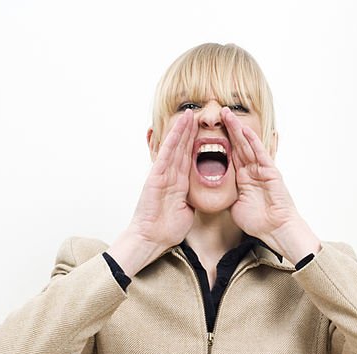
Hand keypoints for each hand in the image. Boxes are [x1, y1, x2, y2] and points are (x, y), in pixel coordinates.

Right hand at [127, 109, 195, 248]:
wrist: (153, 238)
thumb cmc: (168, 227)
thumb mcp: (188, 209)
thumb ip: (193, 197)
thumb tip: (203, 193)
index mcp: (179, 182)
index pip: (188, 157)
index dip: (195, 142)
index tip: (203, 129)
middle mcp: (170, 175)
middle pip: (181, 148)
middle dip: (188, 130)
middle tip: (196, 113)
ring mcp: (162, 175)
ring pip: (174, 148)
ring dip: (181, 130)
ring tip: (188, 114)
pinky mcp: (156, 178)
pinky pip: (166, 157)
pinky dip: (171, 143)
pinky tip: (177, 131)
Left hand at [221, 108, 319, 261]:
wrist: (275, 230)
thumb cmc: (258, 222)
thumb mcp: (234, 206)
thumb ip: (225, 195)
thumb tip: (212, 191)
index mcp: (242, 178)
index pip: (229, 155)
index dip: (219, 141)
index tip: (207, 129)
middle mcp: (252, 171)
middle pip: (238, 145)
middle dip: (229, 128)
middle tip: (219, 111)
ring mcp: (261, 170)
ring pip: (247, 145)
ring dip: (238, 129)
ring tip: (228, 114)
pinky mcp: (270, 172)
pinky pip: (260, 154)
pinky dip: (253, 141)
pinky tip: (245, 130)